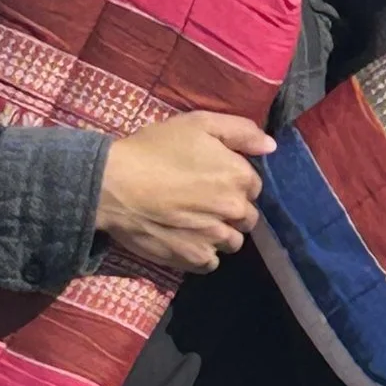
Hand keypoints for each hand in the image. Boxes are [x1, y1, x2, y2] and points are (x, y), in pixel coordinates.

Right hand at [96, 110, 274, 273]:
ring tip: (194, 223)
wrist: (114, 185)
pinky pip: (211, 262)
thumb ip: (240, 132)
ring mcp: (215, 238)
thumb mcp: (198, 124)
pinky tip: (185, 239)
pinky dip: (202, 253)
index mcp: (239, 176)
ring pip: (232, 242)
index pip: (253, 186)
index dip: (234, 182)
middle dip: (231, 210)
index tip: (212, 179)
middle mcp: (235, 210)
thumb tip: (271, 147)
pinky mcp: (194, 258)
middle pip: (247, 216)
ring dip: (220, 234)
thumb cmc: (154, 149)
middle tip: (202, 201)